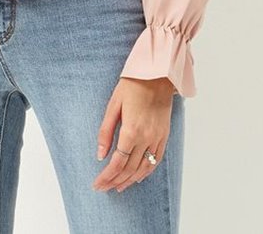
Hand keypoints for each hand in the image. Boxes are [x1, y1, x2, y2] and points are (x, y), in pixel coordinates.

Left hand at [92, 77, 175, 193]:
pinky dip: (146, 172)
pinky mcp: (164, 136)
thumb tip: (100, 155)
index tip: (97, 184)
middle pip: (129, 169)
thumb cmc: (133, 86)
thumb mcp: (113, 105)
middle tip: (103, 188)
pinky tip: (138, 177)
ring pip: (144, 168)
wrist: (158, 74)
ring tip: (118, 187)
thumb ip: (106, 132)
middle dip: (115, 181)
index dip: (106, 176)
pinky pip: (156, 160)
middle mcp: (146, 138)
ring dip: (130, 180)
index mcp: (131, 130)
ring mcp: (157, 138)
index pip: (117, 162)